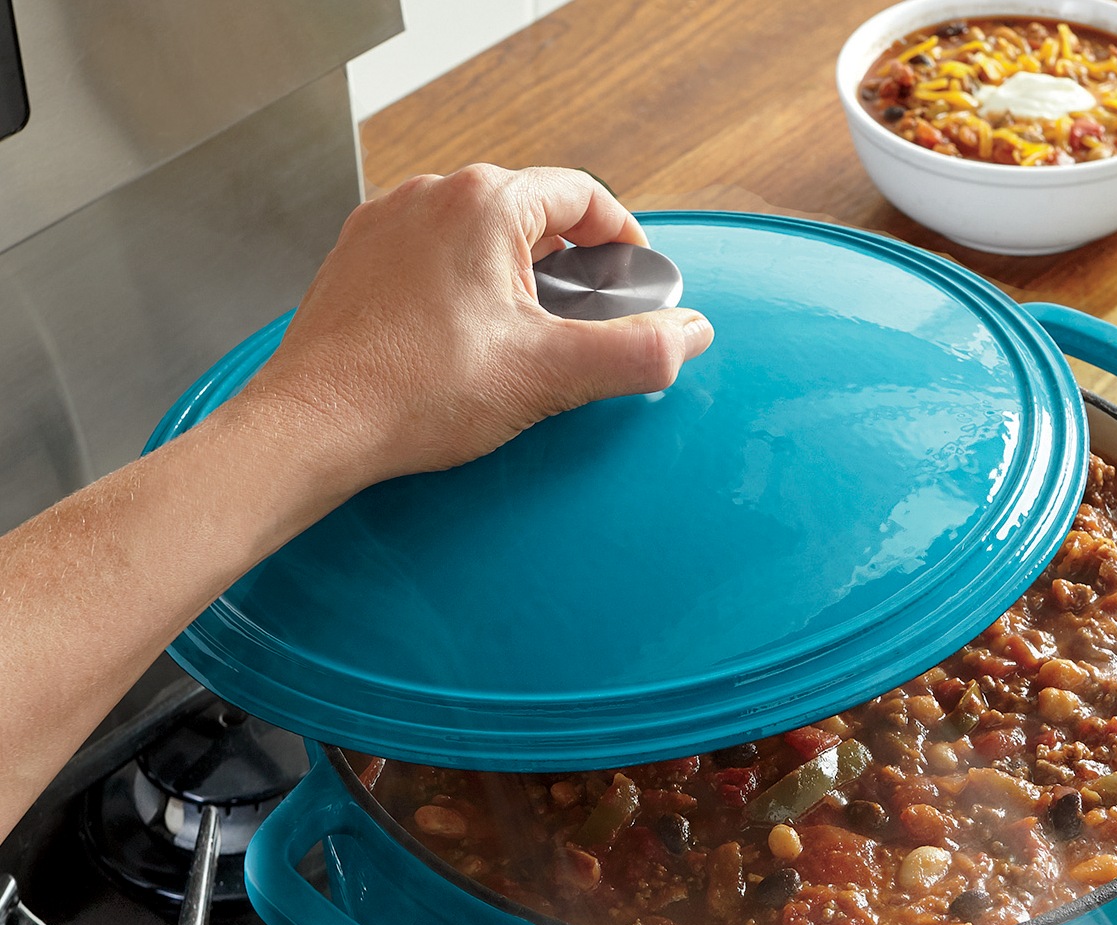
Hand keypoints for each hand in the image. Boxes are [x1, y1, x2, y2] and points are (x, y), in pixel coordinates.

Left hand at [243, 164, 713, 498]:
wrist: (317, 426)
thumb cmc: (415, 393)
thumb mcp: (550, 375)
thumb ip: (636, 353)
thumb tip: (689, 335)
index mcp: (485, 204)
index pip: (583, 197)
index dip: (623, 240)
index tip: (634, 281)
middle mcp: (431, 196)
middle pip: (530, 215)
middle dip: (570, 266)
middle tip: (586, 323)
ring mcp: (386, 225)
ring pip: (479, 237)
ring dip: (516, 279)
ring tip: (526, 341)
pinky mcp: (359, 262)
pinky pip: (433, 260)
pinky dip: (465, 290)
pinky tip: (465, 345)